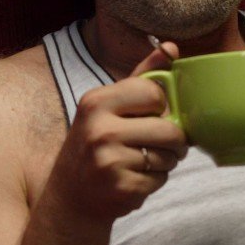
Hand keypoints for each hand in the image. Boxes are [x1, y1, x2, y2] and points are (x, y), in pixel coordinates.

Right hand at [46, 42, 187, 222]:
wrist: (70, 197)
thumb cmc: (95, 143)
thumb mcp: (109, 106)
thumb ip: (141, 76)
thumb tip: (170, 47)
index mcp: (97, 102)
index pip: (154, 93)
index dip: (162, 107)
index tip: (153, 115)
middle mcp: (99, 130)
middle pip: (169, 129)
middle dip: (174, 140)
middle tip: (162, 144)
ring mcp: (109, 162)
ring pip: (168, 157)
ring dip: (165, 162)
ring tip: (143, 162)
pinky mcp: (121, 189)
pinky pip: (160, 180)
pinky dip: (154, 182)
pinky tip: (135, 179)